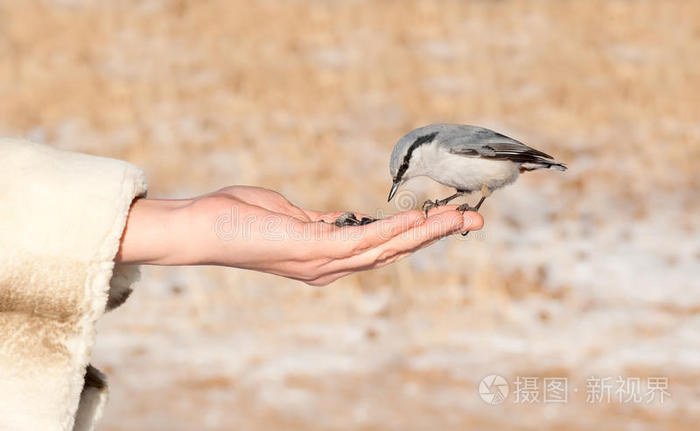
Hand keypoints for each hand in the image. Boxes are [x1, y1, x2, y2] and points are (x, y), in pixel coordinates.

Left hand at [116, 186, 482, 284]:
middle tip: (474, 220)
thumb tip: (340, 219)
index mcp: (326, 256)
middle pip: (393, 250)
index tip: (448, 218)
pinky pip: (359, 241)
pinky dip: (390, 231)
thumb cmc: (237, 218)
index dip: (417, 235)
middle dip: (435, 235)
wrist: (200, 229)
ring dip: (424, 233)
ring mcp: (321, 261)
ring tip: (459, 217)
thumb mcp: (288, 217)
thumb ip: (319, 221)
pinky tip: (416, 219)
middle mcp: (329, 265)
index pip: (381, 245)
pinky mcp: (310, 249)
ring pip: (385, 248)